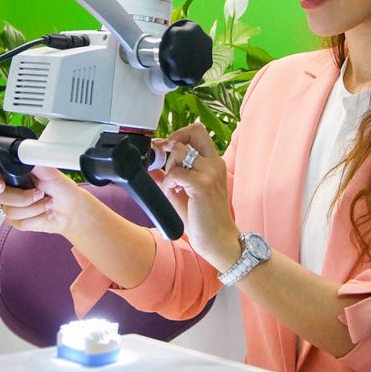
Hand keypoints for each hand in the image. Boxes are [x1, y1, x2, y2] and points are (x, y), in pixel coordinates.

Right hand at [0, 164, 91, 236]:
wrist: (72, 209)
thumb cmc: (62, 188)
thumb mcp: (50, 171)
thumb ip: (34, 162)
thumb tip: (23, 153)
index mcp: (14, 174)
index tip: (1, 186)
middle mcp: (10, 190)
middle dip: (22, 197)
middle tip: (40, 193)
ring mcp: (12, 206)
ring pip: (10, 211)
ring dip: (34, 207)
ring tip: (46, 202)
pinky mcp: (18, 222)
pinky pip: (20, 222)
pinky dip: (36, 217)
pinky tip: (44, 212)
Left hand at [152, 122, 240, 270]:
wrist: (219, 241)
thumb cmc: (204, 220)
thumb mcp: (185, 193)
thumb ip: (171, 177)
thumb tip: (152, 167)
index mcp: (214, 163)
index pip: (198, 132)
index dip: (179, 135)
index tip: (166, 149)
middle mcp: (214, 163)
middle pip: (194, 130)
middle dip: (173, 141)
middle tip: (165, 160)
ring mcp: (210, 172)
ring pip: (179, 151)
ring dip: (169, 166)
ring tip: (172, 185)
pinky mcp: (202, 185)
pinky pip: (174, 173)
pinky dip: (168, 182)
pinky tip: (173, 193)